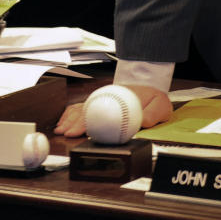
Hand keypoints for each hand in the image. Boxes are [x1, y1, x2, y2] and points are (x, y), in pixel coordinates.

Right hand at [53, 84, 173, 137]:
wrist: (150, 85)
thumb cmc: (154, 97)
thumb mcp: (160, 105)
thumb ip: (152, 114)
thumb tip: (143, 123)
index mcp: (121, 100)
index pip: (102, 111)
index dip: (89, 122)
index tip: (80, 131)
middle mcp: (108, 99)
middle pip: (88, 110)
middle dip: (74, 122)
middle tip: (66, 134)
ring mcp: (102, 100)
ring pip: (82, 108)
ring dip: (70, 118)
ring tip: (60, 130)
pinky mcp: (99, 102)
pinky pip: (82, 106)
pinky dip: (71, 113)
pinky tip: (64, 122)